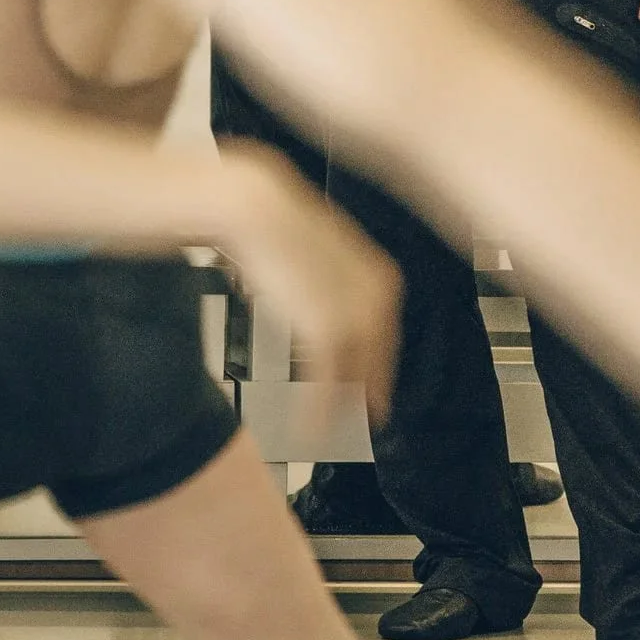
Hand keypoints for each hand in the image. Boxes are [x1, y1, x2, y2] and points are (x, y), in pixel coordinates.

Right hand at [217, 145, 400, 426]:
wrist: (254, 208)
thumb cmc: (275, 225)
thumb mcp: (317, 255)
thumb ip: (331, 285)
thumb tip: (323, 307)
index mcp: (379, 277)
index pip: (386, 336)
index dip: (379, 369)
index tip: (377, 392)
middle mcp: (376, 297)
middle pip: (377, 361)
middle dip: (369, 394)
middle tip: (364, 420)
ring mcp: (353, 314)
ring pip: (355, 376)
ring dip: (342, 410)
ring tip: (331, 432)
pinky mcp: (326, 329)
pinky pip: (327, 384)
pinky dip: (319, 413)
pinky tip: (311, 429)